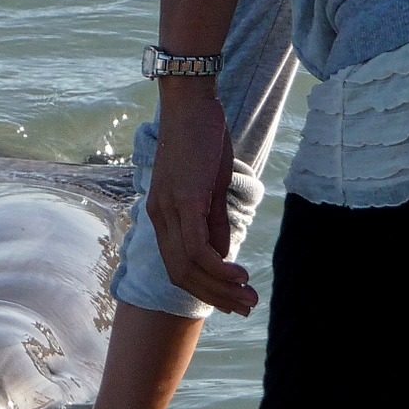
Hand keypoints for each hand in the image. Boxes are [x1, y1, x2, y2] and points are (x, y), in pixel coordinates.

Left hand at [146, 83, 257, 315]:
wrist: (190, 100)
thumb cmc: (201, 138)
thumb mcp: (209, 185)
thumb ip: (214, 221)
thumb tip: (223, 254)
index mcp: (163, 214)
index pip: (178, 266)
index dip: (204, 288)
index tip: (232, 300)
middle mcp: (159, 217)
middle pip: (181, 275)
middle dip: (214, 297)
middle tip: (246, 308)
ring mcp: (169, 210)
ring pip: (189, 267)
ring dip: (220, 289)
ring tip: (249, 297)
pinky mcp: (184, 201)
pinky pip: (198, 249)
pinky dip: (218, 269)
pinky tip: (240, 275)